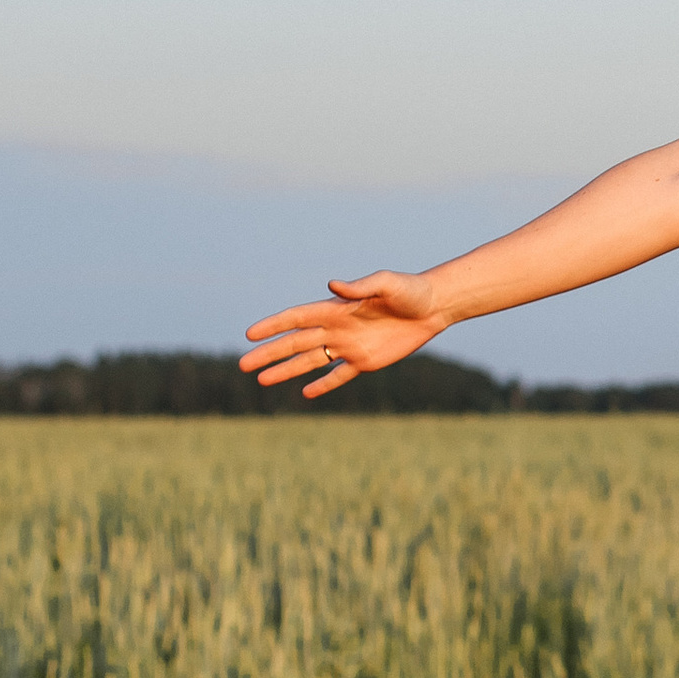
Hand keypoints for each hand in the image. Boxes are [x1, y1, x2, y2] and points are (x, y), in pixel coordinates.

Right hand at [240, 271, 442, 400]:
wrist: (434, 307)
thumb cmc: (410, 290)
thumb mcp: (386, 284)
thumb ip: (359, 286)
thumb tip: (332, 284)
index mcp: (336, 308)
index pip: (296, 318)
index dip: (273, 326)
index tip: (250, 334)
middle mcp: (337, 328)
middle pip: (295, 343)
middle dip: (269, 354)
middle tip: (244, 364)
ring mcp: (349, 345)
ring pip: (310, 362)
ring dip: (286, 371)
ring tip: (262, 381)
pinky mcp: (365, 361)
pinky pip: (339, 376)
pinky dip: (323, 385)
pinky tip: (305, 394)